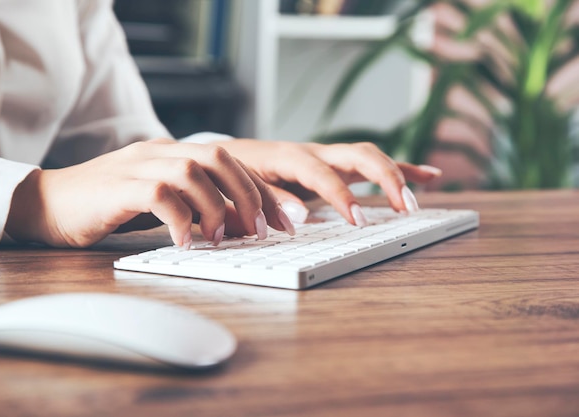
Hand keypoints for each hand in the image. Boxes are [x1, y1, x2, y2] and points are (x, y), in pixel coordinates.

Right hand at [5, 141, 294, 247]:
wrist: (48, 204)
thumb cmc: (108, 207)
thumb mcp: (162, 204)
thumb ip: (197, 206)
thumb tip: (240, 225)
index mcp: (174, 153)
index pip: (232, 162)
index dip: (263, 190)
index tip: (286, 221)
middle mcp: (160, 151)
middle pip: (219, 158)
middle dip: (249, 195)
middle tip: (262, 231)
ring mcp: (138, 165)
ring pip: (193, 171)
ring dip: (216, 208)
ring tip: (222, 240)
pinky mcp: (118, 186)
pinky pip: (158, 195)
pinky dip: (179, 220)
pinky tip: (184, 243)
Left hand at [218, 140, 441, 227]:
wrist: (227, 154)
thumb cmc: (234, 172)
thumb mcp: (243, 186)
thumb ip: (271, 200)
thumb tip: (301, 218)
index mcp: (290, 157)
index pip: (323, 174)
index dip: (343, 196)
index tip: (359, 221)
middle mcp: (314, 152)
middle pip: (359, 154)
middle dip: (386, 178)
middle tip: (405, 208)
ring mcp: (327, 156)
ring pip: (369, 157)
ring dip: (397, 174)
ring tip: (420, 195)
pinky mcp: (334, 164)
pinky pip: (370, 164)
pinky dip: (400, 169)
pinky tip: (427, 176)